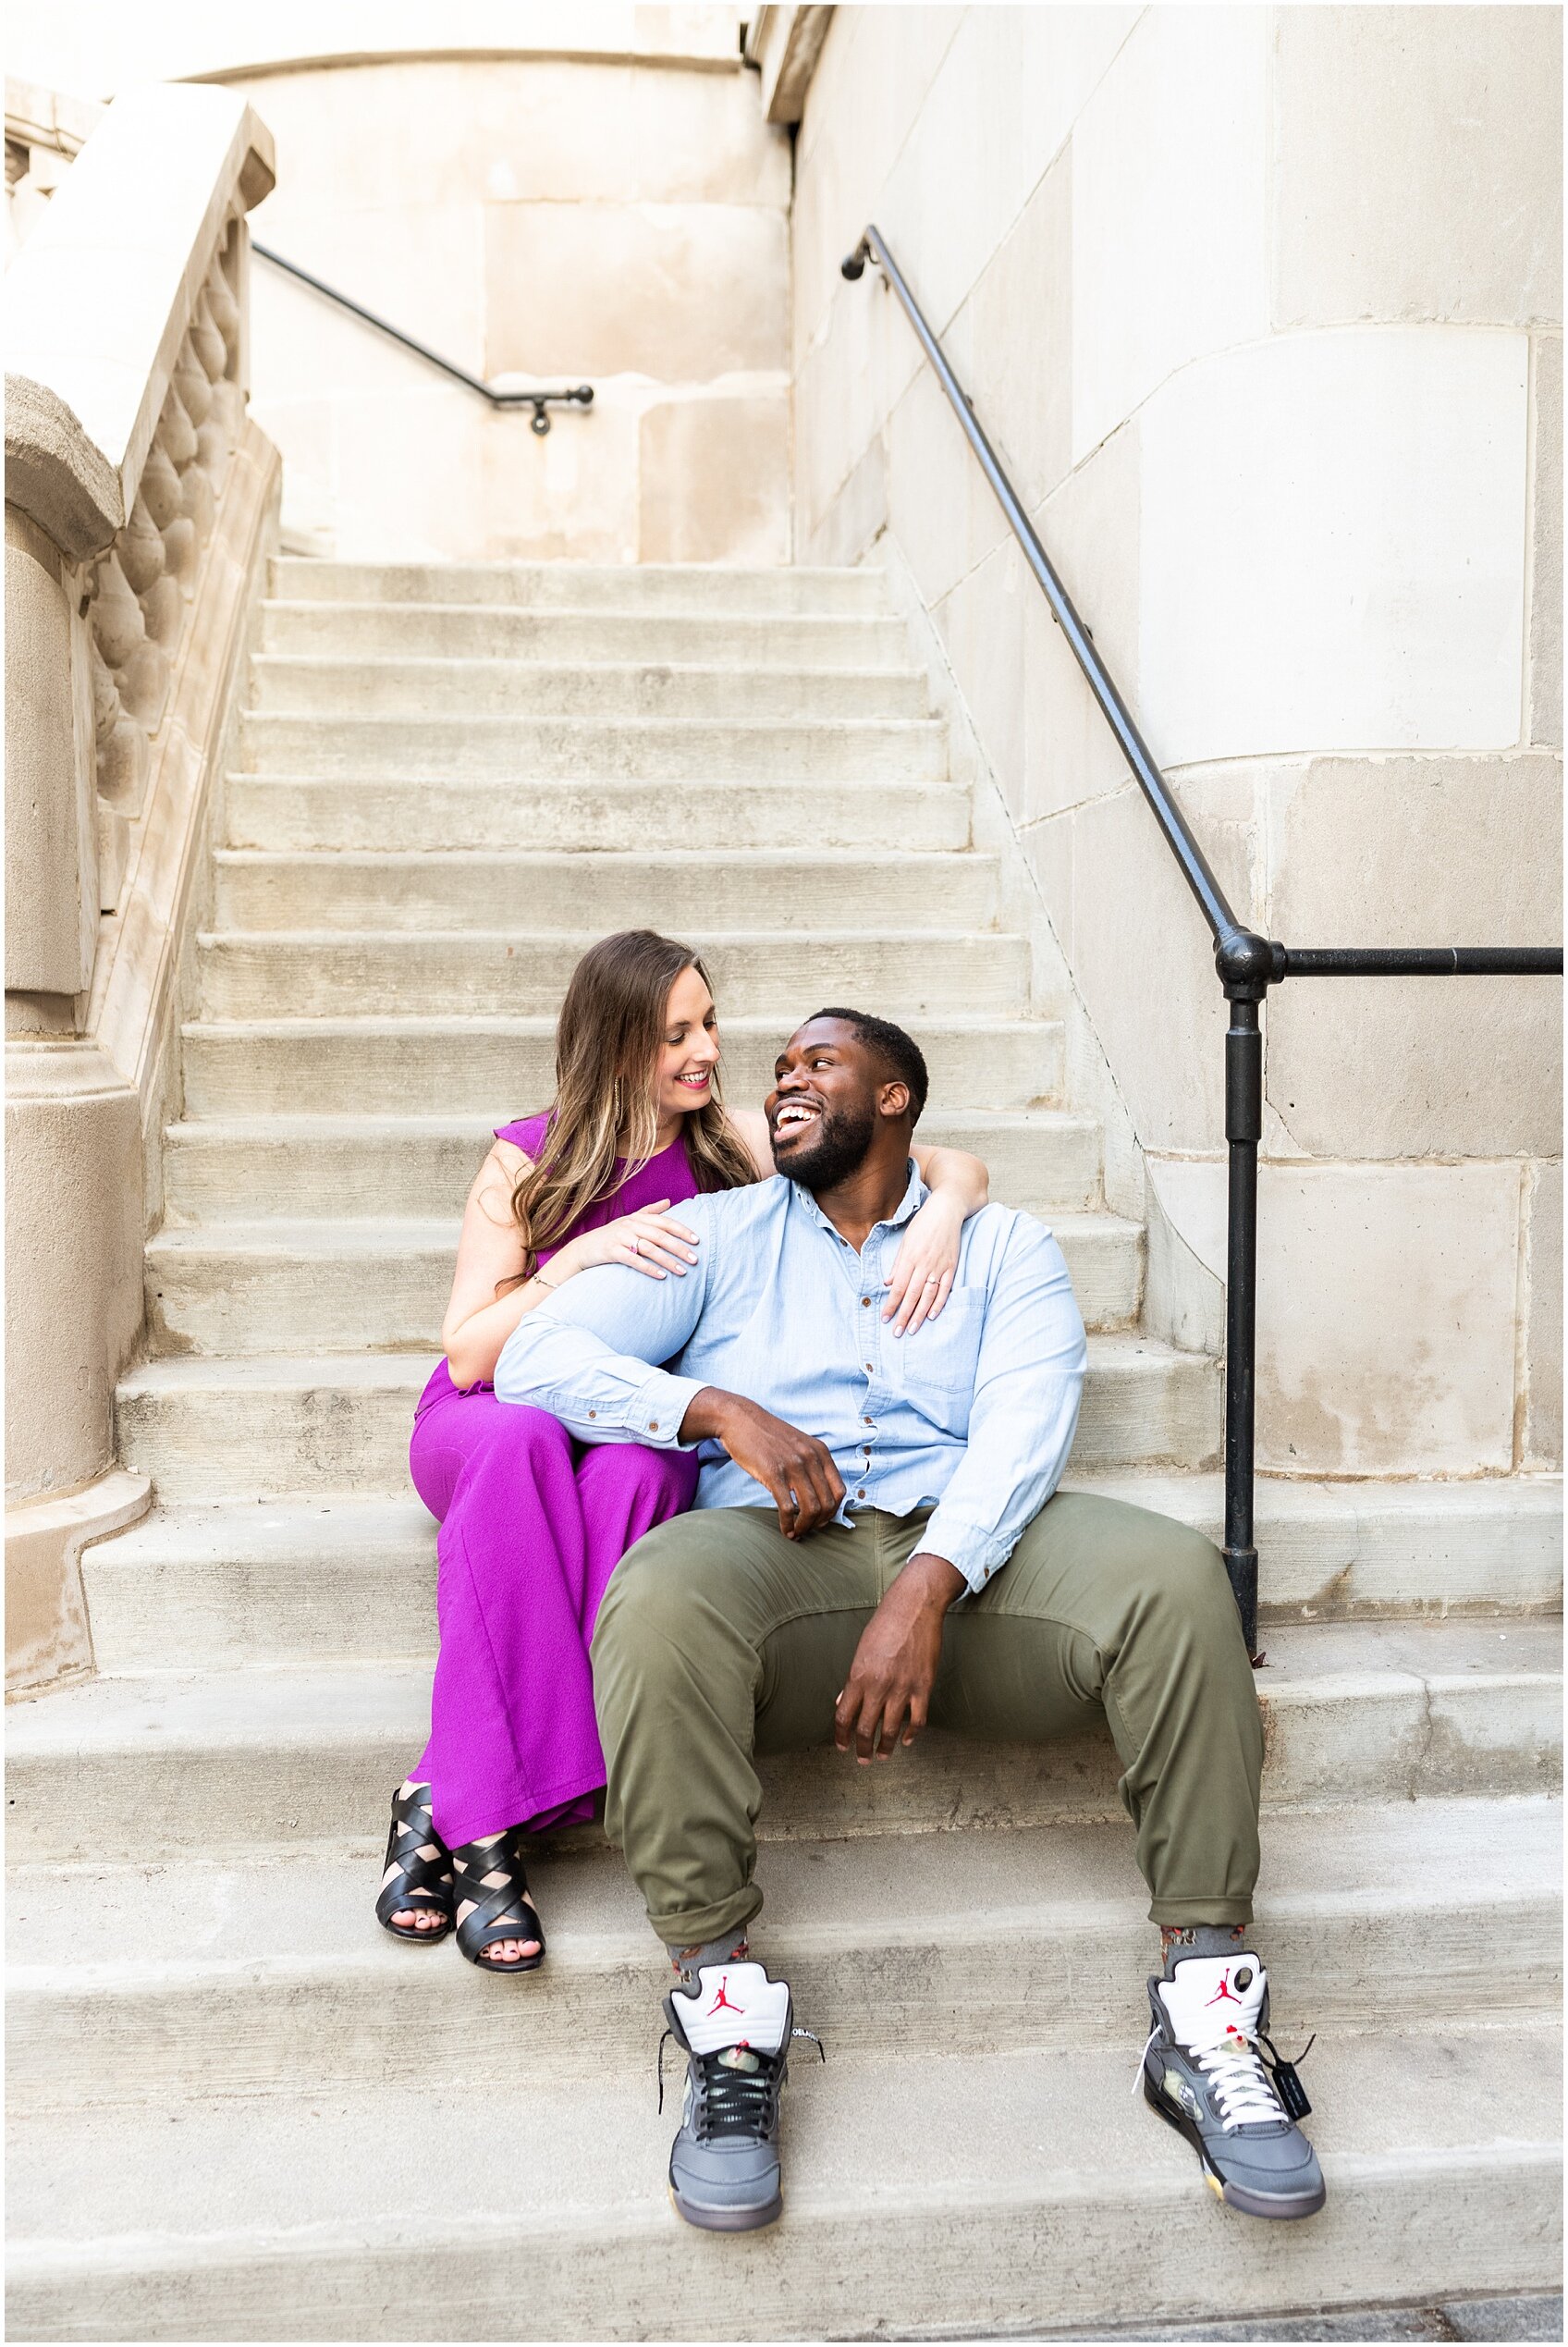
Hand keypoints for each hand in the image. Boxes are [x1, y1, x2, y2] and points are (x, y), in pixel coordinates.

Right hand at [563, 1201, 698, 1281]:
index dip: (682, 1230)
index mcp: (637, 1218)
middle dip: (679, 1248)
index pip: (665, 1222)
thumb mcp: (629, 1220)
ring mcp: (620, 1238)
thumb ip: (650, 1211)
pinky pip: (634, 1260)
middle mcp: (630, 1225)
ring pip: (649, 1249)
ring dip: (668, 1261)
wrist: (584, 1248)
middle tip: (694, 1260)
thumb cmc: (611, 1235)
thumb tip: (668, 1201)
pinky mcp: (612, 1252)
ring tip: (682, 1271)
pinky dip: (649, 1268)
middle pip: (660, 1236)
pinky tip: (661, 1276)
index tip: (697, 1241)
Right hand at [679, 1390, 844, 1539]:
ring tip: (796, 1533)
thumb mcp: (799, 1444)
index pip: (840, 1491)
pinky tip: (785, 1529)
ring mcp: (793, 1466)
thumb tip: (819, 1494)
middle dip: (819, 1523)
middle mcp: (811, 1458)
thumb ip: (812, 1464)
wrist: (740, 1419)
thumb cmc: (767, 1436)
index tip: (822, 1520)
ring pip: (811, 1508)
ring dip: (805, 1527)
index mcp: (820, 1452)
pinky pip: (787, 1508)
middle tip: (808, 1530)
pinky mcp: (773, 1473)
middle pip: (827, 1503)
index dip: (833, 1511)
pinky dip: (788, 1524)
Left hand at [834, 1551, 964, 1761]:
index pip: (843, 1716)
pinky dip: (911, 1735)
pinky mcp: (923, 1687)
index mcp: (858, 1676)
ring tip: (883, 1756)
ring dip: (885, 1748)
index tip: (842, 1746)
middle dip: (862, 1749)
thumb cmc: (884, 1625)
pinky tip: (906, 1740)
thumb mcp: (861, 1651)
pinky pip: (917, 1720)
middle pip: (865, 1729)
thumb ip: (852, 1680)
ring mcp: (902, 1688)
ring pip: (890, 1730)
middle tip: (862, 1759)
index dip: (841, 1736)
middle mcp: (878, 1686)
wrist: (914, 1608)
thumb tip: (843, 1701)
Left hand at [884, 1193, 961, 1334]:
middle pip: (912, 1295)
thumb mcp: (905, 1240)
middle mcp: (924, 1264)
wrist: (947, 1210)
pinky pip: (946, 1288)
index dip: (891, 1304)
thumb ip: (897, 1263)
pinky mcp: (952, 1266)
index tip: (885, 1318)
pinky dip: (939, 1302)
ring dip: (920, 1314)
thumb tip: (888, 1283)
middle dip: (903, 1315)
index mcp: (909, 1257)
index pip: (899, 1287)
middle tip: (896, 1333)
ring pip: (928, 1295)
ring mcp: (939, 1266)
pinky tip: (933, 1315)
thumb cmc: (923, 1224)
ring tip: (912, 1329)